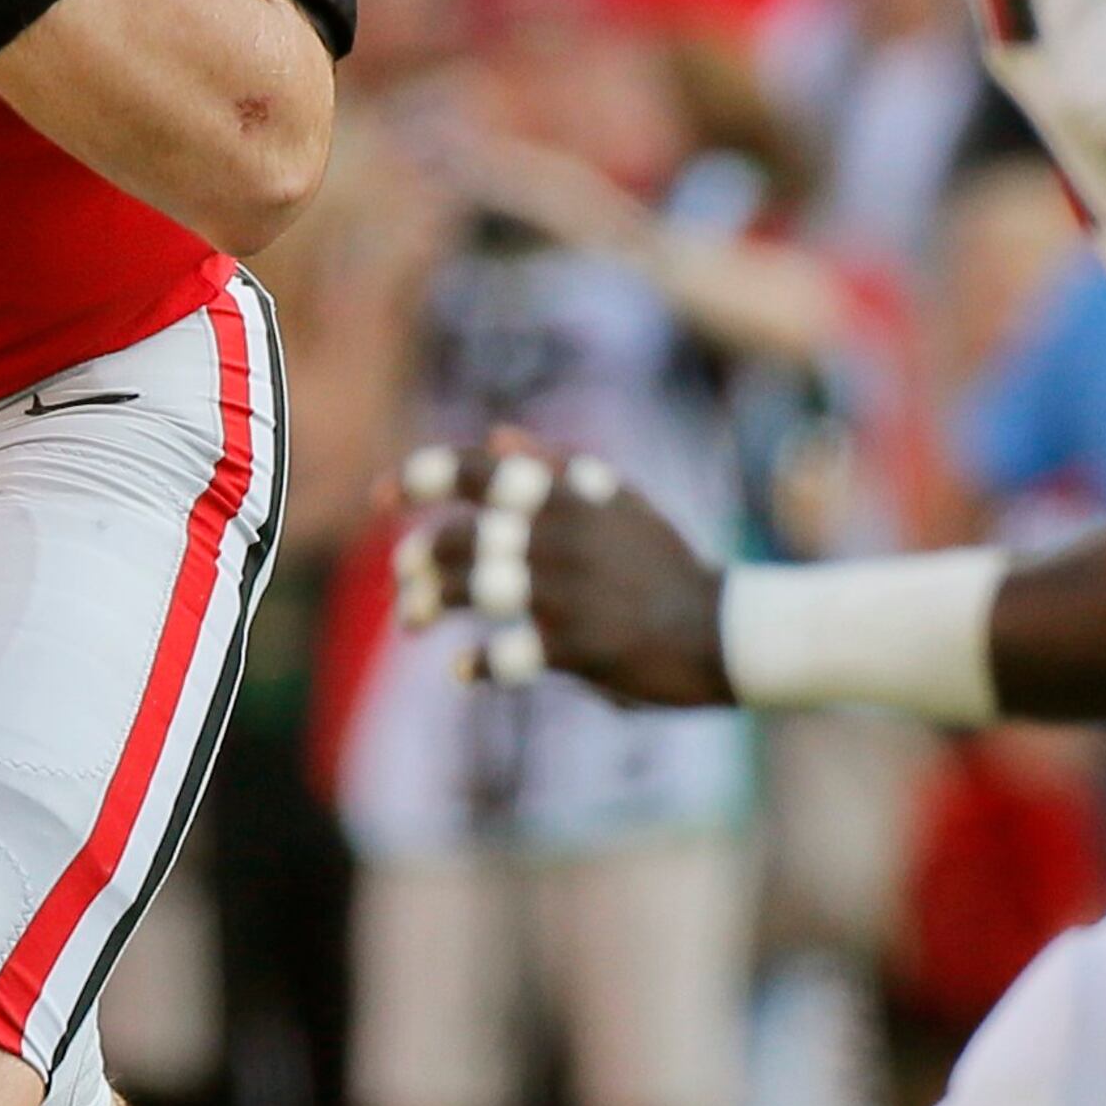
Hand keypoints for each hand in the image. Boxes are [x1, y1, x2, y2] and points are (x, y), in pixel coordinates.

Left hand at [390, 434, 731, 705]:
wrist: (724, 628)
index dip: (421, 477)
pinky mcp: (578, 647)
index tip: (381, 496)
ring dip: (429, 605)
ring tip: (411, 621)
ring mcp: (569, 592)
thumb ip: (557, 466)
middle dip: (419, 557)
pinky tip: (464, 670)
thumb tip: (497, 436)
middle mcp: (563, 536)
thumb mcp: (618, 501)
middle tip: (402, 579)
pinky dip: (477, 665)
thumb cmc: (663, 562)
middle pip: (462, 536)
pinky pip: (506, 655)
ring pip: (473, 590)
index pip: (479, 470)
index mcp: (570, 495)